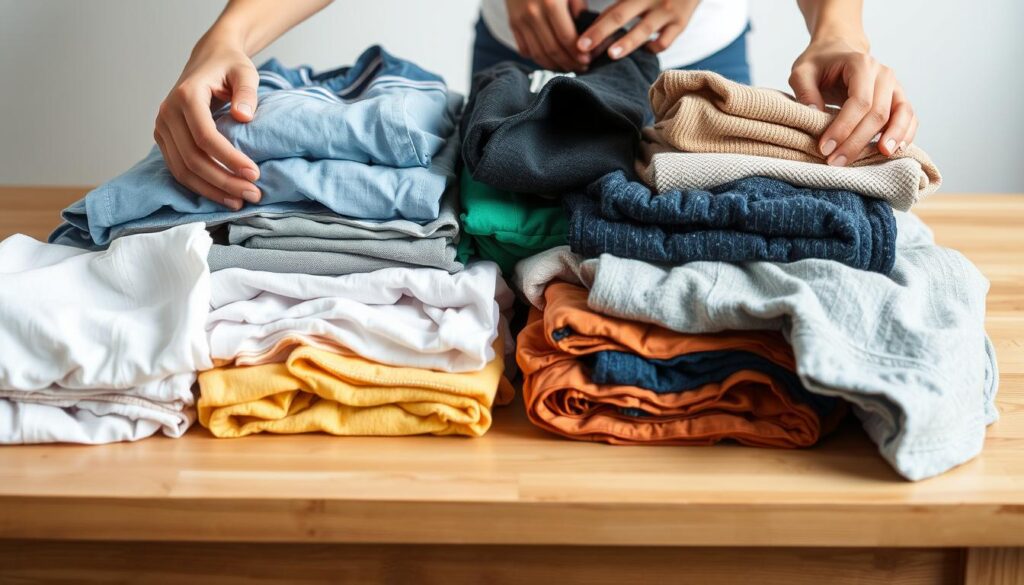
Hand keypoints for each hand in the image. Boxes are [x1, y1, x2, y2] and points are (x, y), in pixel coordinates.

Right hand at [155, 37, 261, 209]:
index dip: (229, 158)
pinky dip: (200, 186)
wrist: (208, 61)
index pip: (205, 136)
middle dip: (224, 181)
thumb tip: (243, 116)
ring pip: (182, 170)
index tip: (255, 174)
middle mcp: (167, 113)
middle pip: (193, 158)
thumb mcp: (245, 72)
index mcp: (186, 95)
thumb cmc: (229, 67)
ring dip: (212, 190)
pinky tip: (223, 196)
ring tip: (240, 201)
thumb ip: (247, 91)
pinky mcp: (164, 140)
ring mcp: (162, 128)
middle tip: (254, 194)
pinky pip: (179, 170)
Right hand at [506, 0, 589, 70]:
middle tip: (581, 68)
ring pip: (538, 54)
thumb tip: (583, 29)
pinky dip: (537, 59)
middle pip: (552, 50)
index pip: (566, 38)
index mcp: (550, 4)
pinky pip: (525, 49)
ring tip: (567, 68)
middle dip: (569, 63)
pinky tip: (550, 60)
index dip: (578, 54)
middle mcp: (533, 15)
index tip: (588, 61)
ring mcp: (520, 21)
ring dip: (554, 65)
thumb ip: (578, 5)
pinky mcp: (513, 24)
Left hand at [578, 0, 698, 59]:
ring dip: (626, 43)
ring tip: (611, 54)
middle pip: (620, 16)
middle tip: (583, 47)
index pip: (611, 9)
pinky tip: (641, 52)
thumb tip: (593, 20)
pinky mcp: (681, 23)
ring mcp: (667, 11)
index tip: (580, 41)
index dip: (594, 25)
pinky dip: (651, 49)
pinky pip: (664, 42)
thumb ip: (621, 3)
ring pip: (644, 30)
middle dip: (600, 33)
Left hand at [789, 38, 916, 165]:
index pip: (859, 101)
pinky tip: (894, 151)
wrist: (838, 50)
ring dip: (891, 138)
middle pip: (878, 113)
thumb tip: (813, 115)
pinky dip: (906, 134)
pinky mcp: (898, 98)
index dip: (843, 128)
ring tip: (879, 157)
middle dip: (857, 141)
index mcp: (860, 64)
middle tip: (836, 162)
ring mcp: (894, 85)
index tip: (825, 148)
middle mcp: (883, 74)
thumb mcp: (801, 72)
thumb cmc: (818, 63)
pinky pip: (909, 117)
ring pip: (901, 114)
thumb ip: (804, 91)